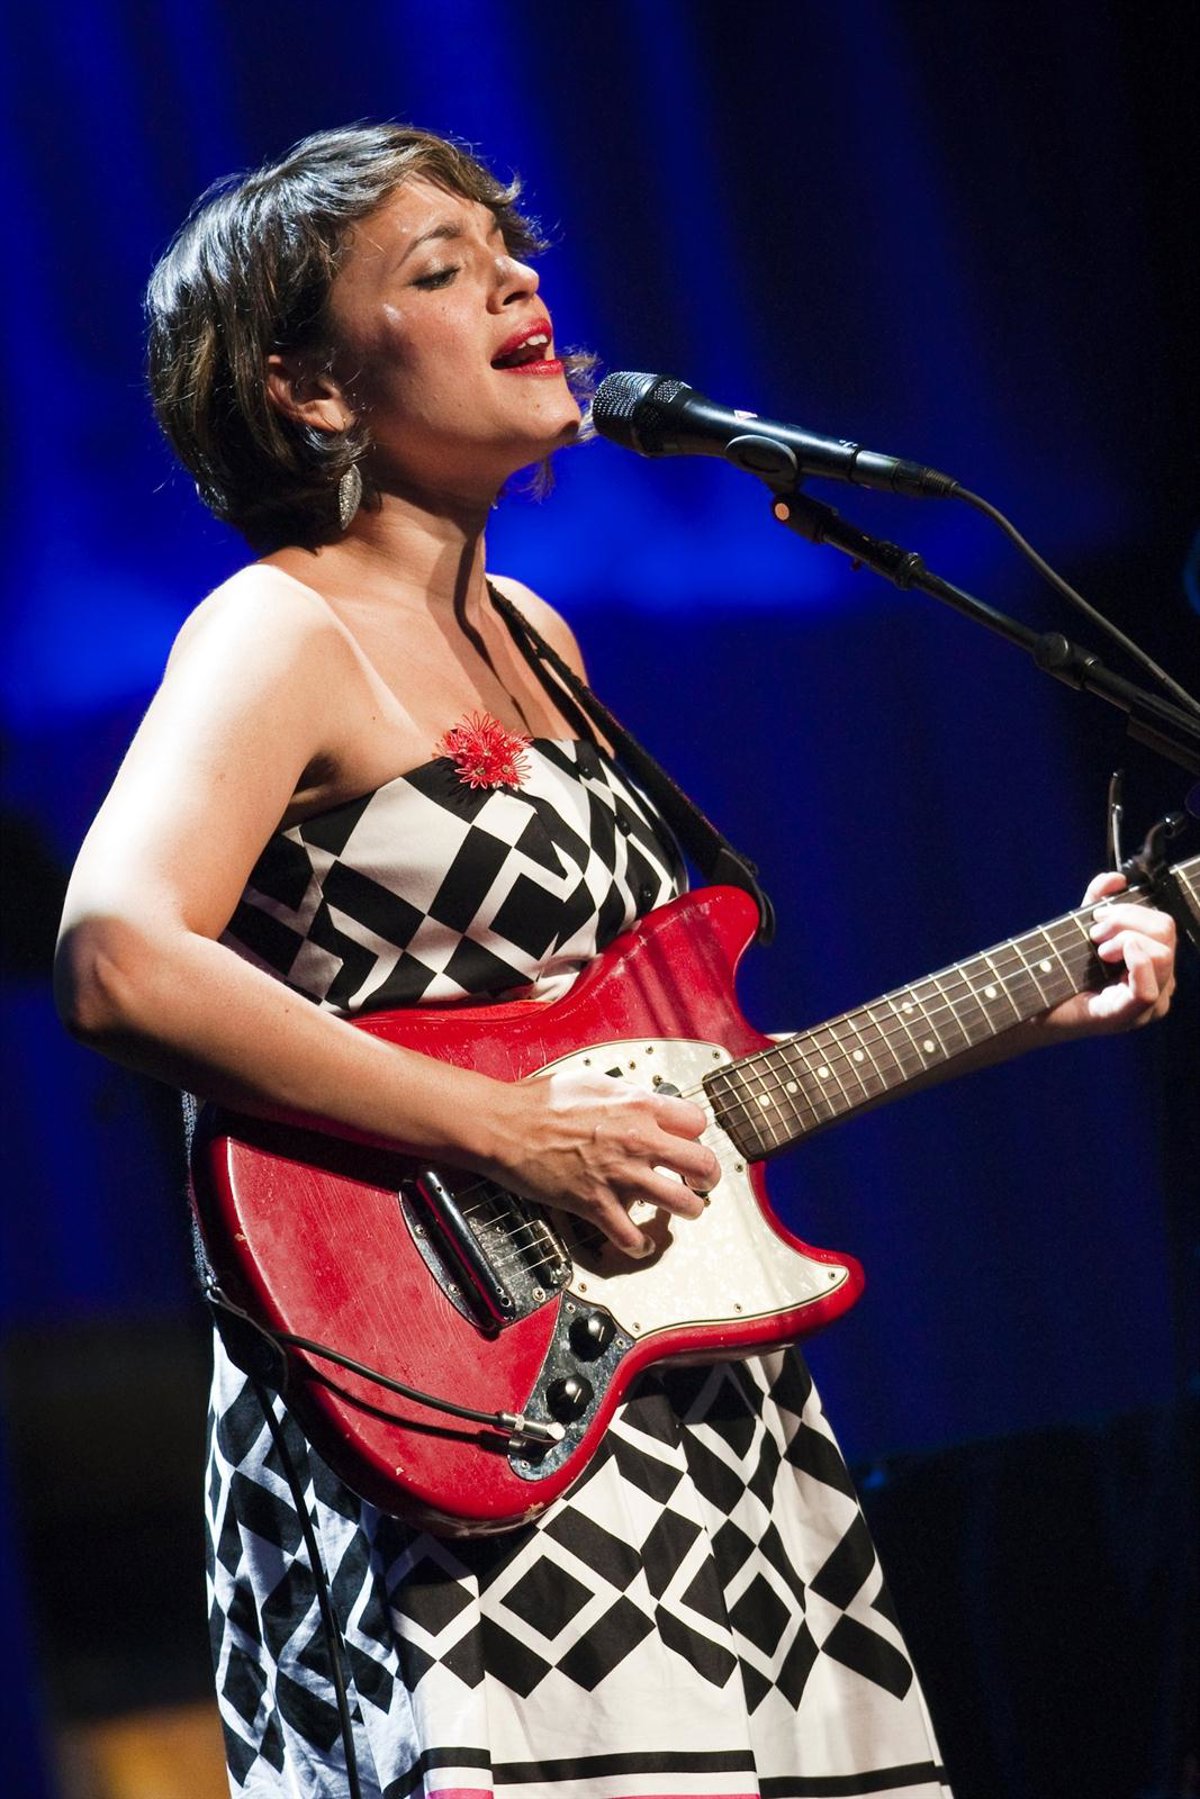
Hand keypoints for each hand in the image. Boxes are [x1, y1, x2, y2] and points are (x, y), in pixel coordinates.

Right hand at [493, 1070, 720, 1256]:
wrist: (505, 1125)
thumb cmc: (540, 1101)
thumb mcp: (594, 1082)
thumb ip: (626, 1096)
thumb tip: (641, 1103)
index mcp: (639, 1106)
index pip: (697, 1122)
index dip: (696, 1135)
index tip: (688, 1142)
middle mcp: (638, 1140)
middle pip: (703, 1164)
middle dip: (707, 1177)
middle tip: (700, 1181)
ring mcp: (619, 1175)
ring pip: (681, 1203)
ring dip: (688, 1210)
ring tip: (683, 1210)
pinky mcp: (596, 1204)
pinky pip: (632, 1237)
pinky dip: (640, 1244)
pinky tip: (640, 1241)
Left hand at [1041, 871, 1176, 1037]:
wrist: (1029, 1009)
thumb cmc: (1058, 974)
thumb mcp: (1080, 928)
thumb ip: (1098, 900)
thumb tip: (1117, 879)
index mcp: (1152, 965)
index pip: (1164, 925)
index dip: (1132, 911)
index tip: (1096, 917)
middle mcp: (1158, 986)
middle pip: (1166, 933)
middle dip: (1126, 921)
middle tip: (1095, 935)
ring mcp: (1146, 1007)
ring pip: (1160, 955)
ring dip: (1124, 939)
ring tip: (1098, 951)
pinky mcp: (1125, 1018)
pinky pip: (1146, 990)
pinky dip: (1134, 964)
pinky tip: (1111, 954)